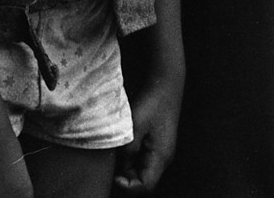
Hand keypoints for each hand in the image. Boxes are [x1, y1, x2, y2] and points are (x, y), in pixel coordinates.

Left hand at [113, 71, 183, 193]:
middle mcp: (163, 160)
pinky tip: (120, 150)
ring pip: (141, 173)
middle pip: (142, 182)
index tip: (113, 177)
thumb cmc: (150, 104)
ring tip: (114, 157)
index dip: (127, 187)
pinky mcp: (155, 148)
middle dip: (125, 180)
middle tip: (109, 168)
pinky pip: (141, 163)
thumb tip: (118, 171)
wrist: (164, 85)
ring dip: (126, 170)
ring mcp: (160, 154)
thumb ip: (127, 152)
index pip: (145, 187)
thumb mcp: (134, 128)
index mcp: (161, 158)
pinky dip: (129, 161)